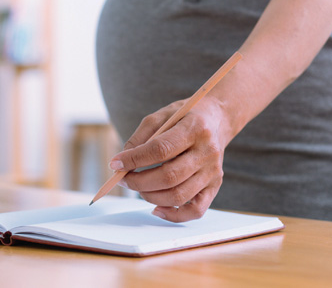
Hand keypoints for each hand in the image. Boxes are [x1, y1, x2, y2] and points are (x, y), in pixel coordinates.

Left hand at [109, 97, 234, 221]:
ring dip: (150, 196)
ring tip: (137, 188)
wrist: (216, 119)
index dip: (135, 159)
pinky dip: (174, 215)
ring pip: (179, 195)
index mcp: (195, 128)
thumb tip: (121, 163)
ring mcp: (213, 172)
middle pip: (170, 176)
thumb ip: (140, 138)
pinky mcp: (214, 186)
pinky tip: (156, 208)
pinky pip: (196, 210)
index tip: (115, 164)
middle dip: (139, 181)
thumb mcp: (161, 116)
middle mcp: (208, 152)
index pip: (161, 149)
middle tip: (123, 179)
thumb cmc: (184, 117)